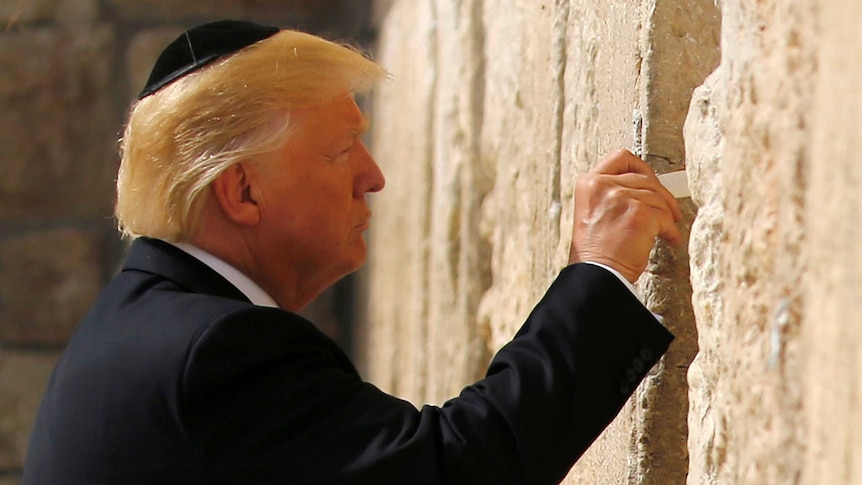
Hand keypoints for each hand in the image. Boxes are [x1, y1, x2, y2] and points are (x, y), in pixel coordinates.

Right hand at [569, 149, 682, 282]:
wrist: (596, 274)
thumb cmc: (596, 252)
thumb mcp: (595, 212)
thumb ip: (613, 194)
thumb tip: (645, 189)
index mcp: (589, 183)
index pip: (620, 158)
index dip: (640, 167)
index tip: (650, 179)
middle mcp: (603, 186)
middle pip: (645, 178)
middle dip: (661, 195)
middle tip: (667, 209)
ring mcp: (622, 198)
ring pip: (658, 198)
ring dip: (667, 216)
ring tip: (666, 229)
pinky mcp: (640, 214)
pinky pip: (665, 217)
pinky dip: (671, 231)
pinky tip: (668, 239)